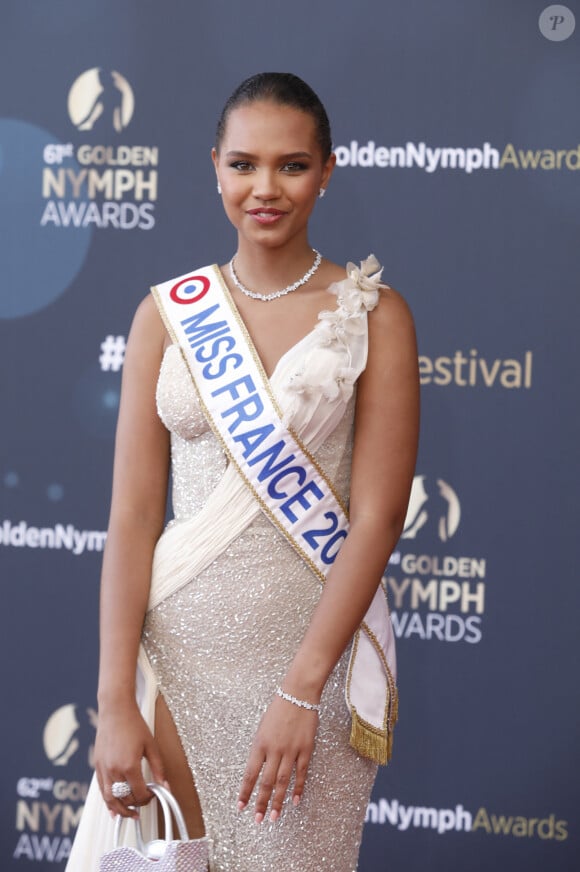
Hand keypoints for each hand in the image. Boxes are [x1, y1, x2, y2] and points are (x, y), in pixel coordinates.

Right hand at [94, 700, 167, 818]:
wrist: (115, 710)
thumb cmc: (134, 725)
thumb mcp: (151, 746)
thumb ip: (158, 769)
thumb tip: (166, 786)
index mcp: (129, 765)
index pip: (139, 794)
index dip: (148, 798)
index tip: (153, 795)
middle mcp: (114, 770)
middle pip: (124, 798)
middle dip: (136, 804)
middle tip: (144, 804)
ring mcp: (103, 769)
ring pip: (110, 799)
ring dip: (120, 810)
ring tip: (129, 814)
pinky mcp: (97, 766)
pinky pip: (101, 790)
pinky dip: (107, 801)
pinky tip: (113, 808)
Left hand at [238, 694, 318, 822]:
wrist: (298, 694)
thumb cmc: (278, 710)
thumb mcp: (262, 728)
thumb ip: (260, 749)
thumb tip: (258, 770)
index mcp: (260, 744)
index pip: (250, 773)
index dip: (245, 791)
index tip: (241, 807)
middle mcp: (274, 749)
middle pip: (266, 782)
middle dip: (261, 802)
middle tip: (258, 820)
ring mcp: (291, 750)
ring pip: (283, 781)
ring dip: (278, 801)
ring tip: (275, 817)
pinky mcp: (305, 749)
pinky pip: (301, 773)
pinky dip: (298, 788)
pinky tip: (294, 801)